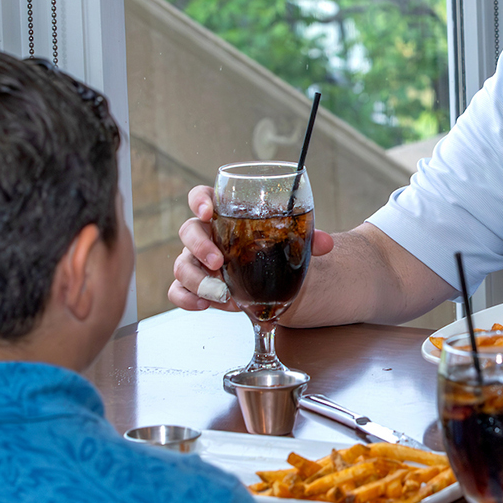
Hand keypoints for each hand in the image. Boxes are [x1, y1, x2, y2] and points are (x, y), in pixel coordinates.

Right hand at [167, 185, 333, 311]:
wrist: (273, 275)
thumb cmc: (273, 248)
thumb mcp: (290, 241)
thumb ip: (307, 239)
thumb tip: (324, 243)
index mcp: (224, 214)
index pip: (202, 197)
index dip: (199, 201)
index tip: (208, 211)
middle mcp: (206, 235)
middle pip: (188, 231)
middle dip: (200, 246)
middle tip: (219, 262)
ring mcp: (197, 261)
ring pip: (181, 264)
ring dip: (198, 280)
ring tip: (221, 294)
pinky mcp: (195, 285)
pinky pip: (178, 290)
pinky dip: (186, 298)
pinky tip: (203, 306)